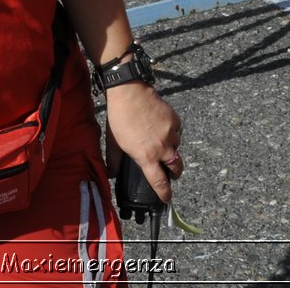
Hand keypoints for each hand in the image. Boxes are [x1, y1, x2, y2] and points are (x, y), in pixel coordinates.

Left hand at [103, 83, 182, 203]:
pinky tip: (160, 127)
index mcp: (146, 156)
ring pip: (177, 148)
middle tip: (168, 172)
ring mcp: (171, 134)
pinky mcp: (175, 121)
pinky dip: (172, 133)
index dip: (164, 193)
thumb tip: (111, 174)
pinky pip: (177, 132)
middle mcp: (162, 148)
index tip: (166, 198)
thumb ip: (113, 161)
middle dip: (174, 173)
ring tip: (158, 142)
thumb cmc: (119, 116)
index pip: (159, 182)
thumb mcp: (113, 142)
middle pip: (176, 169)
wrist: (129, 91)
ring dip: (170, 149)